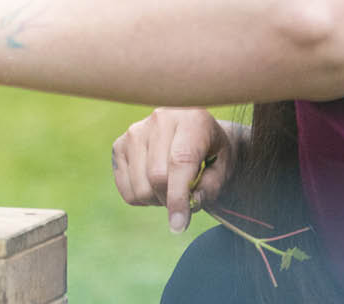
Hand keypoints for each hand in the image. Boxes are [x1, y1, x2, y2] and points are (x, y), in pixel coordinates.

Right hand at [111, 108, 241, 233]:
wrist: (194, 130)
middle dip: (171, 200)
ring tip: (170, 189)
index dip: (178, 197)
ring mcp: (135, 131)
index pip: (180, 162)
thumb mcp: (224, 167)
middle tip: (184, 202)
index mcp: (191, 118)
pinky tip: (154, 184)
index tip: (179, 225)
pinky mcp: (119, 144)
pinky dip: (141, 197)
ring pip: (139, 185)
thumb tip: (189, 204)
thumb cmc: (213, 151)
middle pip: (157, 176)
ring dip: (156, 199)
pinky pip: (125, 188)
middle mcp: (158, 119)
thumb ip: (211, 187)